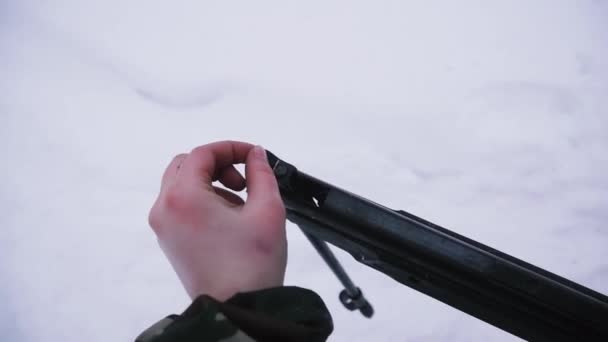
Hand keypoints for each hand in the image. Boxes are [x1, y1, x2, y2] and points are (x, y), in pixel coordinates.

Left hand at [148, 141, 286, 300]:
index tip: (252, 155)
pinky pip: (181, 205)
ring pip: (182, 184)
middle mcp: (165, 209)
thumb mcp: (267, 210)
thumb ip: (261, 173)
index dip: (231, 148)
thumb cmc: (251, 266)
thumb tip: (255, 154)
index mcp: (183, 198)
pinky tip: (229, 219)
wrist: (238, 309)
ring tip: (240, 205)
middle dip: (218, 165)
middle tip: (244, 181)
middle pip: (186, 165)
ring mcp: (164, 227)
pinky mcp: (170, 240)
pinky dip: (203, 200)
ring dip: (211, 183)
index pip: (202, 154)